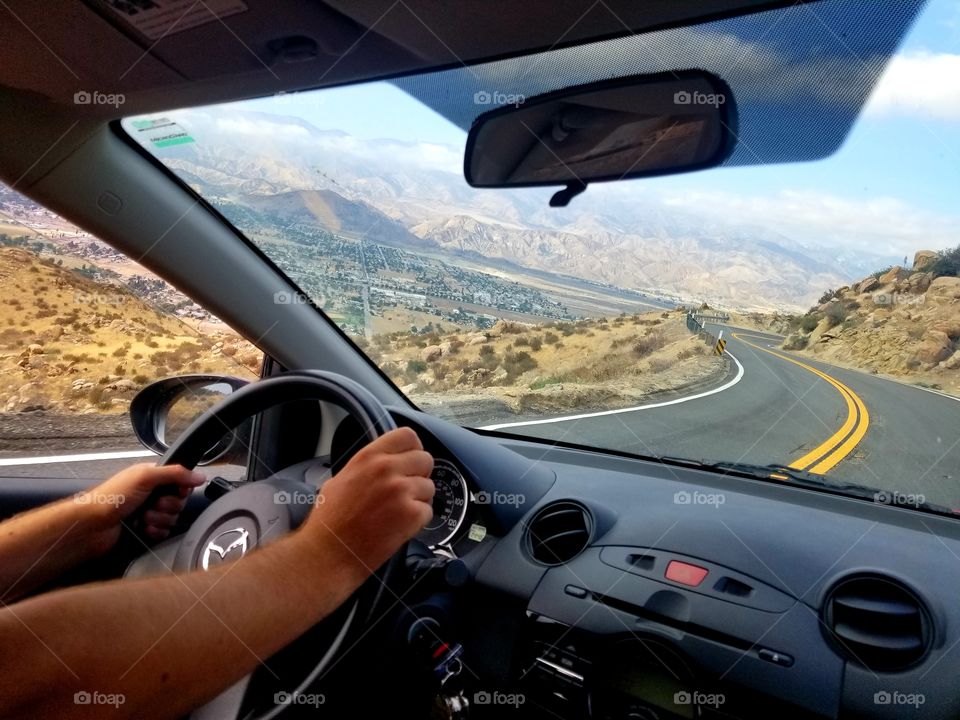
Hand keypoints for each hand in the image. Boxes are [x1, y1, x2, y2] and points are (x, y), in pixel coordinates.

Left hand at [77, 463, 205, 553]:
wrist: (92, 527)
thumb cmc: (111, 498)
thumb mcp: (145, 477)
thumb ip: (175, 473)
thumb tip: (200, 476)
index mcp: (151, 476)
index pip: (181, 481)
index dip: (181, 489)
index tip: (175, 491)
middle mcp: (151, 493)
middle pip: (178, 501)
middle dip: (167, 506)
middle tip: (152, 505)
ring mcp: (148, 511)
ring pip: (172, 518)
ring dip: (159, 520)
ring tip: (143, 518)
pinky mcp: (145, 529)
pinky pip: (164, 532)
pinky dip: (156, 532)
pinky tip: (143, 529)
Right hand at [304, 427, 433, 572]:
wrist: (329, 554)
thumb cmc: (331, 522)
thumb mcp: (342, 479)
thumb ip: (368, 466)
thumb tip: (384, 462)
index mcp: (369, 457)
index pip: (407, 436)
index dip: (412, 449)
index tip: (409, 460)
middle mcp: (387, 469)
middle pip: (425, 459)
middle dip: (419, 475)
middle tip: (405, 490)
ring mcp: (401, 491)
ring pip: (429, 487)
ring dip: (419, 500)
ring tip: (397, 512)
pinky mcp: (411, 514)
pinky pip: (428, 511)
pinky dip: (418, 521)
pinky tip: (399, 526)